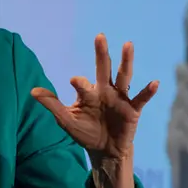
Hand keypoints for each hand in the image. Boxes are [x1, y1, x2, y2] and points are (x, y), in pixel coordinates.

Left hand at [32, 34, 158, 187]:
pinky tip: (155, 82)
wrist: (105, 151)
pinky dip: (148, 91)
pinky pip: (141, 98)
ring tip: (128, 44)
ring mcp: (120, 99)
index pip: (82, 83)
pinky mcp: (132, 110)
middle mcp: (104, 91)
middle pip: (103, 69)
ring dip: (127, 61)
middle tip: (99, 36)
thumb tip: (32, 91)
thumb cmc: (85, 132)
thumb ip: (52, 105)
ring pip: (124, 77)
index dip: (78, 83)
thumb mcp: (66, 120)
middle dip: (101, 53)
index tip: (73, 81)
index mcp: (88, 93)